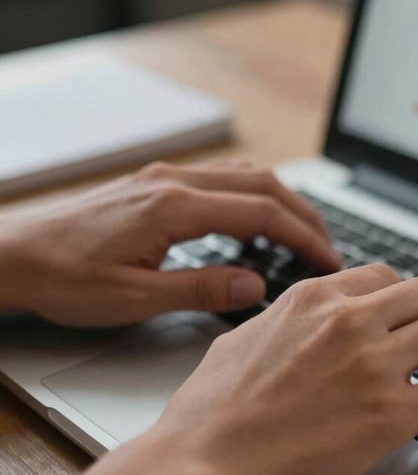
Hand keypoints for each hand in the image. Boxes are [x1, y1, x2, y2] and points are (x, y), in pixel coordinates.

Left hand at [0, 161, 340, 326]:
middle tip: (328, 248)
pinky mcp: (158, 182)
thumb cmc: (62, 277)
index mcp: (173, 208)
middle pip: (263, 185)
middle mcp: (174, 182)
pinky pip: (223, 178)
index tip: (327, 260)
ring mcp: (166, 177)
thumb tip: (255, 284)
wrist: (12, 254)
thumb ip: (201, 289)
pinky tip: (257, 218)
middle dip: (304, 215)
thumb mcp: (133, 299)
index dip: (303, 237)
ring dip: (282, 200)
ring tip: (302, 233)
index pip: (261, 213)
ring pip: (246, 175)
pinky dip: (254, 195)